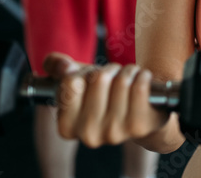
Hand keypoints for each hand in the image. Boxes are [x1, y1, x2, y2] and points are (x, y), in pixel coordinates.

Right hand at [42, 53, 167, 147]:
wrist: (143, 112)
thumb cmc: (106, 93)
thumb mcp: (77, 80)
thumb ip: (56, 67)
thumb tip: (63, 66)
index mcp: (66, 126)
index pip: (70, 81)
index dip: (85, 73)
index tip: (92, 80)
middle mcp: (88, 135)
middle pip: (99, 79)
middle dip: (110, 70)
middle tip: (115, 78)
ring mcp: (114, 133)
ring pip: (121, 81)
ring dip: (128, 72)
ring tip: (130, 80)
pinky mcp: (139, 126)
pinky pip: (140, 87)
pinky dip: (143, 76)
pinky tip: (143, 82)